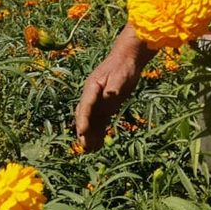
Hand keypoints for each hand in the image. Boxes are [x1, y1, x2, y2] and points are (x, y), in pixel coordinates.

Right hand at [75, 25, 152, 150]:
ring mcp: (98, 101)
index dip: (83, 119)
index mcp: (92, 87)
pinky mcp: (106, 105)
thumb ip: (115, 85)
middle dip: (84, 131)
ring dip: (90, 135)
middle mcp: (92, 95)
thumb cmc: (124, 65)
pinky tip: (99, 144)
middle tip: (85, 148)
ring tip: (90, 151)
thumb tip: (109, 94)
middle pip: (85, 116)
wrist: (128, 58)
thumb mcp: (121, 74)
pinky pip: (100, 121)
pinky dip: (98, 132)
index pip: (86, 105)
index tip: (82, 132)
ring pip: (91, 121)